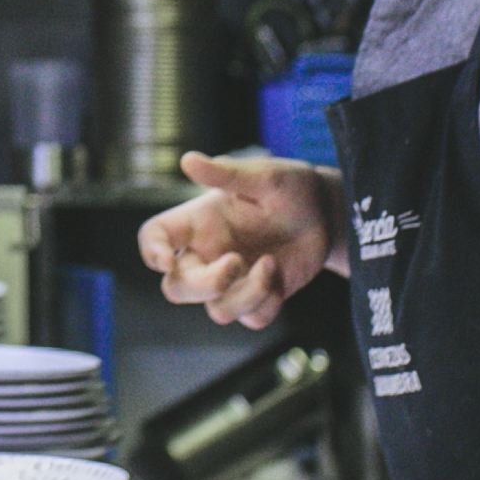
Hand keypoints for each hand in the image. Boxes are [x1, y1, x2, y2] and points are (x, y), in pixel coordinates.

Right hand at [137, 151, 339, 327]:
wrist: (327, 214)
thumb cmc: (290, 187)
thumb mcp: (264, 176)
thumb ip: (227, 173)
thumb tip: (187, 160)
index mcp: (200, 220)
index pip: (155, 236)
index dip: (152, 250)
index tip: (168, 260)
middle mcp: (209, 253)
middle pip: (177, 288)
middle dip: (204, 284)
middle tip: (236, 261)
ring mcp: (234, 279)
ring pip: (216, 310)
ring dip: (244, 295)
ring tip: (271, 263)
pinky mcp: (259, 297)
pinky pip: (251, 319)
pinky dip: (266, 305)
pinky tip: (280, 279)